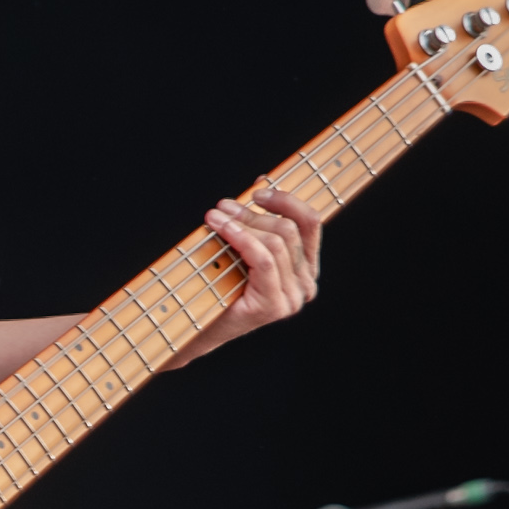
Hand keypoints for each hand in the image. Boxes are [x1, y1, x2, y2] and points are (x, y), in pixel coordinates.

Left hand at [162, 188, 322, 368]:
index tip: (257, 190)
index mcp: (305, 267)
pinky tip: (220, 228)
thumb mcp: (243, 244)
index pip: (310, 223)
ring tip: (215, 216)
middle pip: (288, 230)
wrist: (198, 328)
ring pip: (276, 242)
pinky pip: (264, 259)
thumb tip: (263, 181)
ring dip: (242, 222)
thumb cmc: (218, 283)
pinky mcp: (274, 305)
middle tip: (223, 206)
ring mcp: (292, 297)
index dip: (286, 200)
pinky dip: (241, 237)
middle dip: (253, 213)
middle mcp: (306, 284)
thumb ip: (257, 219)